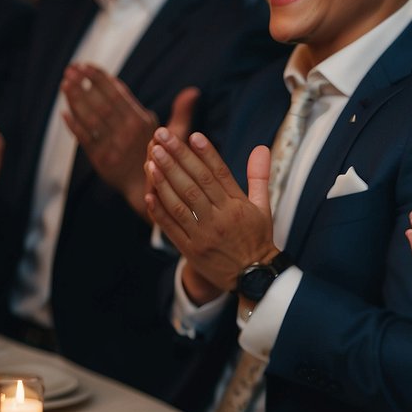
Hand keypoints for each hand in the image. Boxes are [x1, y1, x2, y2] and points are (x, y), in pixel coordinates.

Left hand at [62, 63, 198, 217]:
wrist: (151, 192)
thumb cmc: (164, 159)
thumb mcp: (178, 134)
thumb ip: (182, 111)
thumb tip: (193, 91)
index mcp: (144, 123)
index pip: (120, 95)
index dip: (102, 80)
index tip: (87, 66)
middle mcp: (128, 133)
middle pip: (104, 103)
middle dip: (86, 84)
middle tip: (72, 68)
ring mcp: (113, 146)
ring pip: (91, 118)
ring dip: (77, 100)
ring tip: (65, 82)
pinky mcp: (100, 160)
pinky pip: (85, 139)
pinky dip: (74, 125)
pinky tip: (64, 111)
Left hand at [144, 127, 276, 299]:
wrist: (253, 277)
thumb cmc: (257, 237)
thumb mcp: (263, 206)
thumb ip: (259, 176)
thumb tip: (260, 148)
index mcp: (238, 206)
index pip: (219, 173)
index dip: (206, 153)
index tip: (193, 135)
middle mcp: (220, 218)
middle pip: (195, 183)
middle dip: (177, 158)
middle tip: (161, 137)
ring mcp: (204, 235)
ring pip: (180, 202)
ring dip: (164, 179)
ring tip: (151, 158)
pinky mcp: (191, 250)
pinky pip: (172, 227)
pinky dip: (159, 210)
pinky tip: (149, 192)